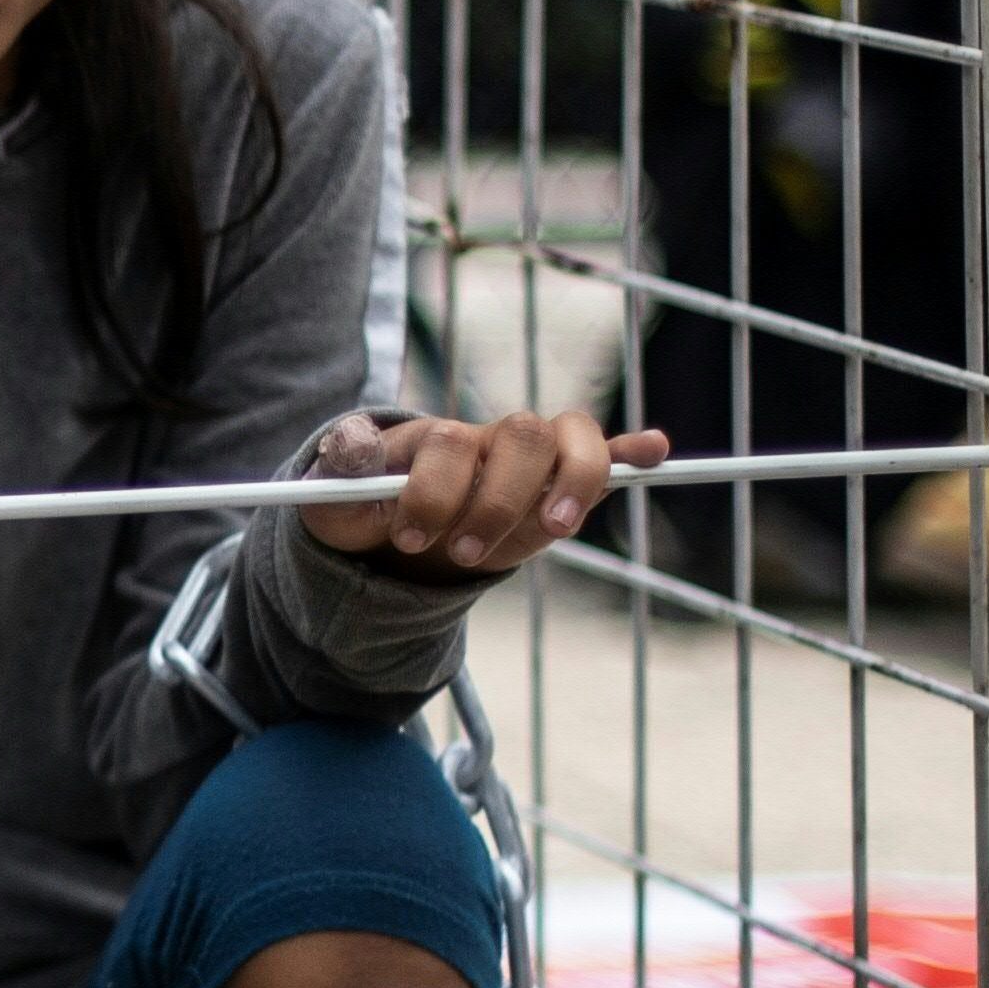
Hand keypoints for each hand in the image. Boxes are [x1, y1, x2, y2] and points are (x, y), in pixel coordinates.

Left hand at [297, 409, 662, 571]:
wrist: (392, 536)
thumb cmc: (367, 512)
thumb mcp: (334, 500)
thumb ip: (341, 472)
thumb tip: (353, 449)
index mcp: (436, 438)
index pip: (450, 441)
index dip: (434, 491)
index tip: (410, 538)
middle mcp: (489, 439)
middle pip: (522, 434)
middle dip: (500, 498)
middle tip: (466, 553)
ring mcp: (529, 461)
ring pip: (571, 439)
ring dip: (572, 482)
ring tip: (554, 528)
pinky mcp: (556, 490)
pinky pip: (603, 456)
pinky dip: (631, 452)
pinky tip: (655, 450)